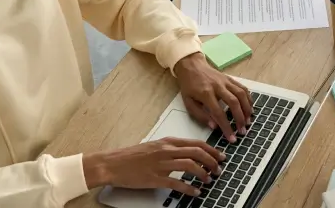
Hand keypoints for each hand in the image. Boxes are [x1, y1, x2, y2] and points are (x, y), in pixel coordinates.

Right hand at [82, 137, 224, 191]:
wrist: (113, 163)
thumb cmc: (132, 156)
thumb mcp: (155, 146)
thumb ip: (172, 148)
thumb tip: (189, 152)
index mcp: (168, 141)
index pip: (196, 143)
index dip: (212, 150)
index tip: (220, 155)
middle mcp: (166, 150)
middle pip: (197, 152)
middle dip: (212, 161)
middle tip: (219, 168)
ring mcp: (161, 164)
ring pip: (190, 165)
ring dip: (203, 173)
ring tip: (210, 179)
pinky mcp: (155, 178)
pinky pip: (177, 183)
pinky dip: (189, 188)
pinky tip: (196, 192)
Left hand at [174, 52, 252, 141]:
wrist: (192, 66)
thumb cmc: (189, 86)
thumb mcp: (188, 103)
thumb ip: (200, 115)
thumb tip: (214, 127)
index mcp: (206, 94)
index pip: (219, 113)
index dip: (226, 127)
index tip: (232, 138)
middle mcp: (218, 86)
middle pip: (233, 103)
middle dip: (240, 119)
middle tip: (243, 131)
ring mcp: (226, 81)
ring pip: (241, 94)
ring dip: (247, 109)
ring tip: (248, 121)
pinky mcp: (230, 78)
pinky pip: (243, 88)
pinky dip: (248, 99)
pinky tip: (250, 108)